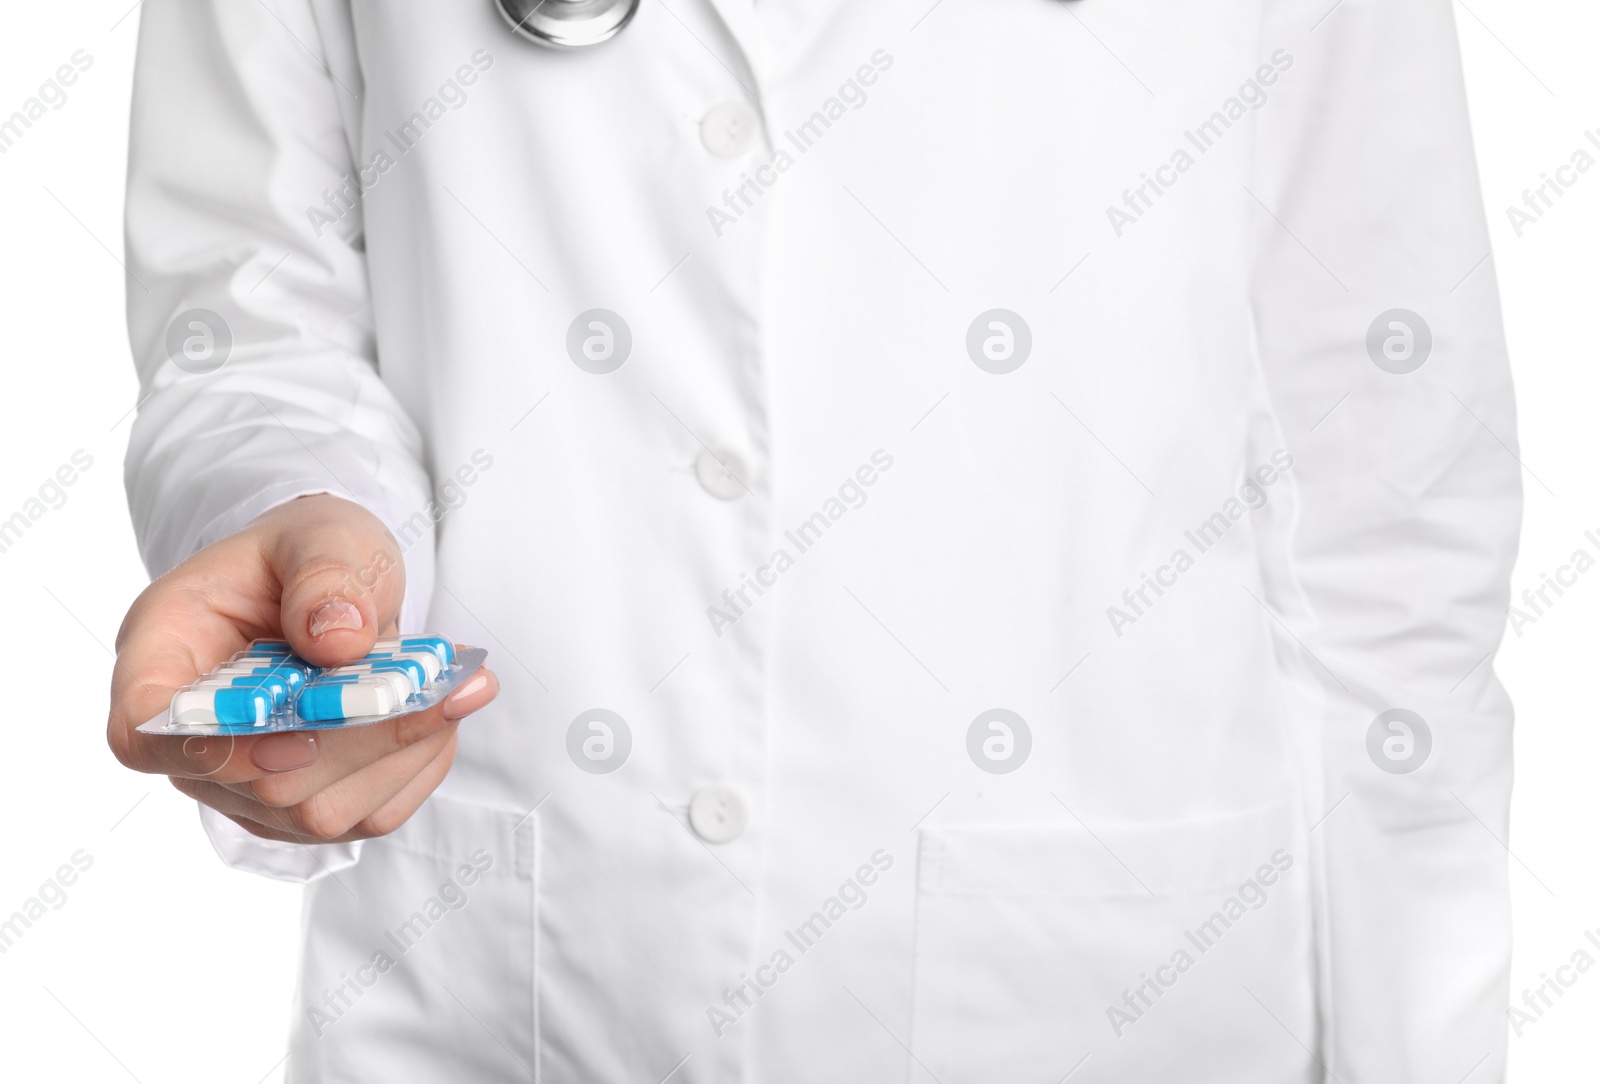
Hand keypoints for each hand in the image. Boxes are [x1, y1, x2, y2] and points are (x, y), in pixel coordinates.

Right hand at [107, 494, 498, 843]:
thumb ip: (324, 575)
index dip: (211, 752)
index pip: (142, 735)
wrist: (339, 582)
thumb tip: (339, 640)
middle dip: (357, 742)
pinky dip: (417, 769)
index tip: (301, 733)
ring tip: (452, 692)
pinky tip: (442, 715)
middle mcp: (191, 737)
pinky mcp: (304, 805)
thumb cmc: (308, 552)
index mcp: (160, 653)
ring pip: (319, 814)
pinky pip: (367, 815)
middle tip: (433, 691)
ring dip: (399, 756)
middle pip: (260, 786)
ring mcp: (245, 782)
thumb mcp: (320, 534)